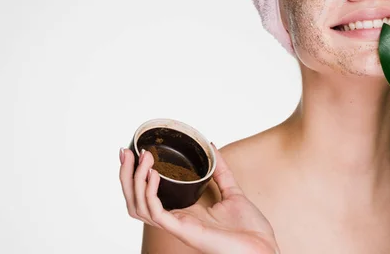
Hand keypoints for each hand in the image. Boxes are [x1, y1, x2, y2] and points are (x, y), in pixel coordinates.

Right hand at [119, 144, 279, 253]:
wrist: (263, 248)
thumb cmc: (249, 229)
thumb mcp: (232, 191)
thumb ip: (220, 170)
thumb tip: (210, 145)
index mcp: (184, 212)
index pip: (147, 197)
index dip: (135, 177)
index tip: (134, 153)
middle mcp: (176, 220)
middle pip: (135, 201)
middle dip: (127, 176)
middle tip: (126, 153)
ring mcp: (178, 226)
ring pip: (139, 207)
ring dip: (136, 180)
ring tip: (143, 158)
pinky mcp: (184, 230)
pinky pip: (157, 213)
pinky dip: (150, 193)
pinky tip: (154, 175)